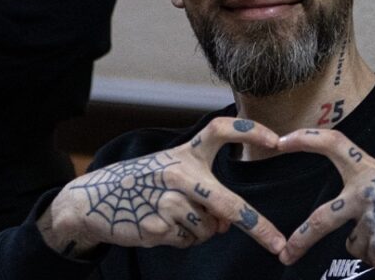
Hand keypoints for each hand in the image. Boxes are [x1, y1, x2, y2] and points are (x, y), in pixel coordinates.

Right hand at [38, 117, 286, 257]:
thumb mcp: (173, 175)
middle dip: (258, 227)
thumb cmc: (143, 183)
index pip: (221, 131)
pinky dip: (180, 238)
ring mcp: (169, 201)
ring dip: (199, 230)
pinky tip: (159, 224)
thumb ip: (205, 193)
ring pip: (208, 229)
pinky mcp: (158, 226)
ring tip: (170, 214)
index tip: (277, 141)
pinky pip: (188, 241)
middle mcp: (180, 174)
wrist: (96, 198)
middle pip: (229, 204)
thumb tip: (225, 225)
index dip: (250, 132)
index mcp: (186, 153)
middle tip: (279, 244)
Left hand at [277, 130, 374, 279]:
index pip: (332, 144)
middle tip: (285, 254)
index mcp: (372, 170)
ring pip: (356, 243)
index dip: (305, 139)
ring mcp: (373, 223)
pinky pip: (373, 258)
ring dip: (374, 245)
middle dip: (301, 239)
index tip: (280, 141)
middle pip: (320, 219)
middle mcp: (366, 194)